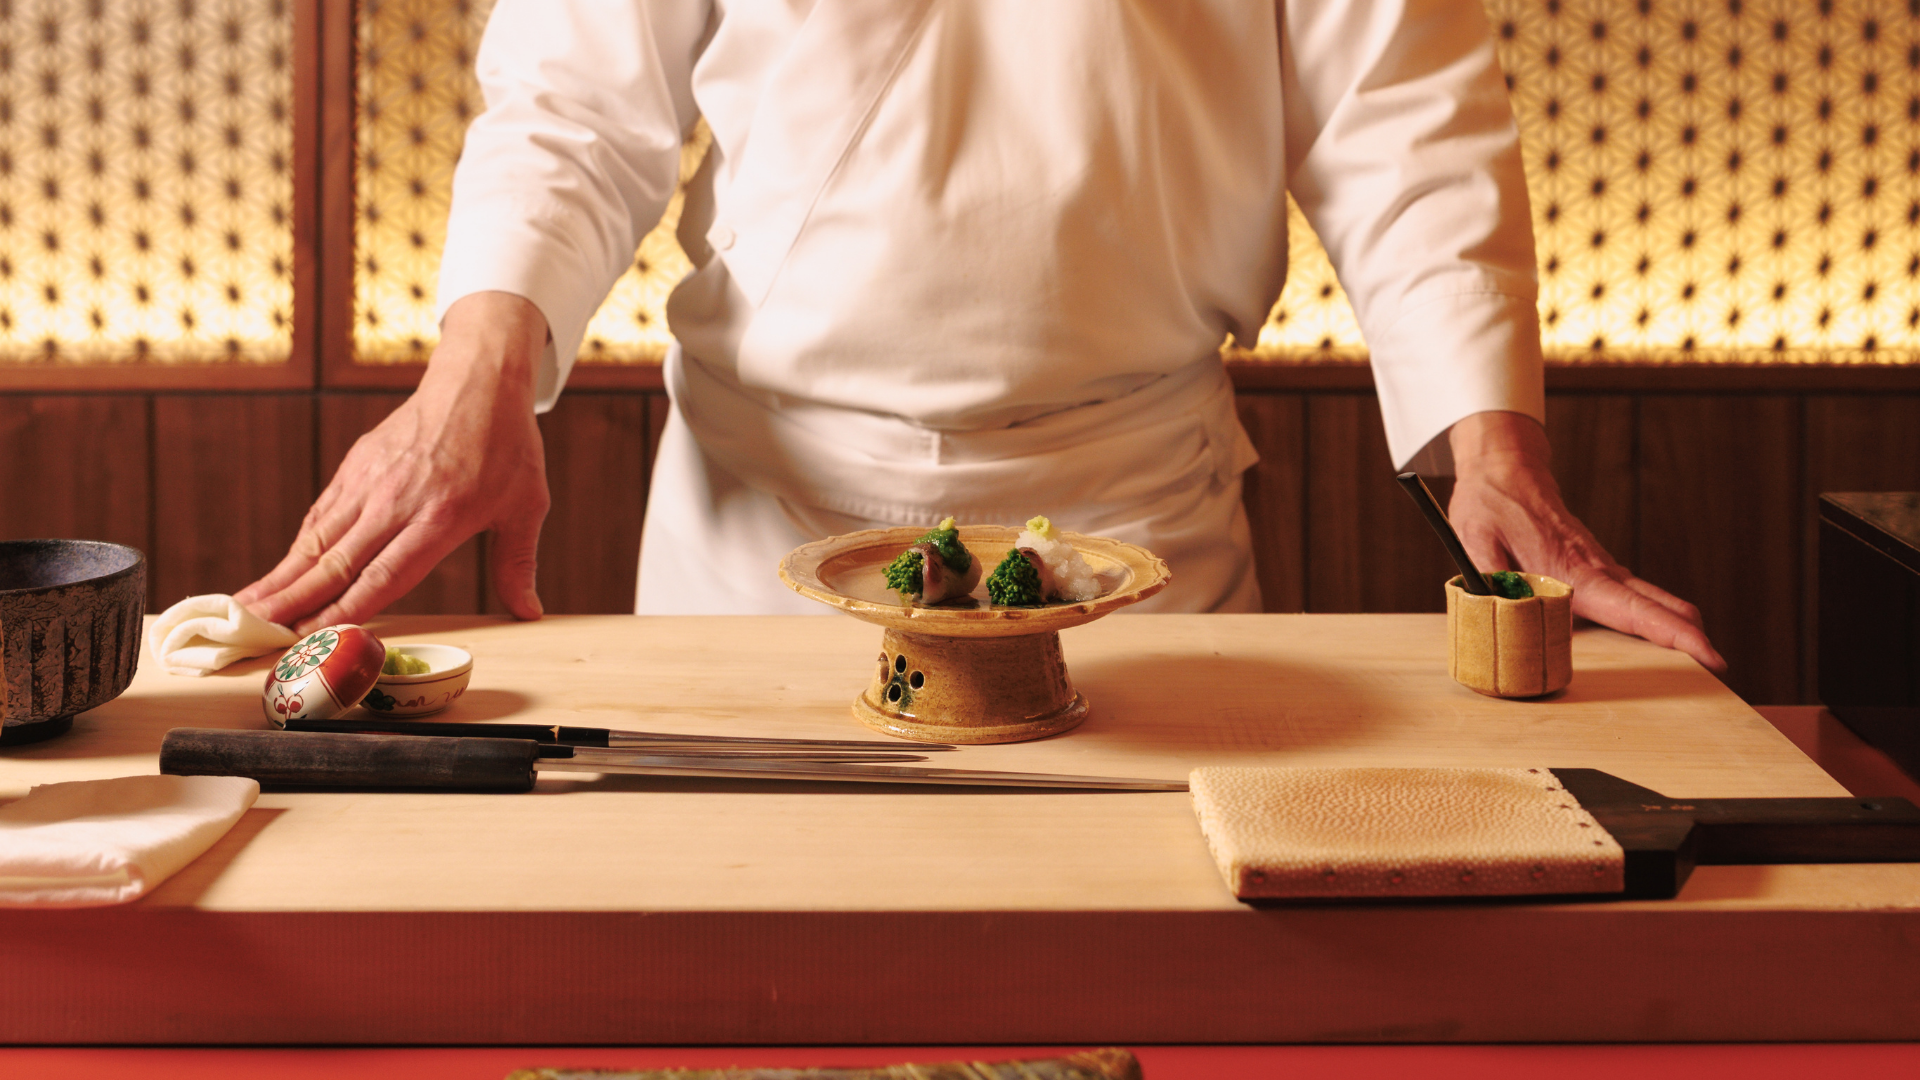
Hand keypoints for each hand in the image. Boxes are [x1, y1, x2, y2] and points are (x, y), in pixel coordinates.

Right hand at [235, 292, 551, 632]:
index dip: (345, 609)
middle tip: (254, 632)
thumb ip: (517, 563)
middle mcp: (396, 501)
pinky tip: (278, 572)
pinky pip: (322, 514)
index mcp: (440, 517)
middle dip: (293, 601)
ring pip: (318, 538)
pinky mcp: (356, 466)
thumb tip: (529, 613)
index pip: (385, 575)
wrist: (479, 381)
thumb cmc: (507, 447)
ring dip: (281, 576)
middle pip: (337, 562)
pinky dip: (298, 546)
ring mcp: (371, 482)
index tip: (312, 638)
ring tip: (246, 608)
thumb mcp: (526, 507)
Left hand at [1443, 411, 1727, 674]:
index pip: (1630, 607)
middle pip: (1654, 605)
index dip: (1671, 633)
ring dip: (1674, 628)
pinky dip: (1653, 615)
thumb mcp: (1474, 541)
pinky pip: (1631, 595)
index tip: (1707, 652)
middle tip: (1720, 668)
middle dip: (1689, 637)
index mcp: (1570, 569)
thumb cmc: (1490, 504)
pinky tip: (1662, 634)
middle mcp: (1594, 568)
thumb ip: (1485, 580)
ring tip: (1700, 658)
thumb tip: (1500, 615)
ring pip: (1648, 600)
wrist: (1505, 468)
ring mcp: (1598, 566)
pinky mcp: (1593, 566)